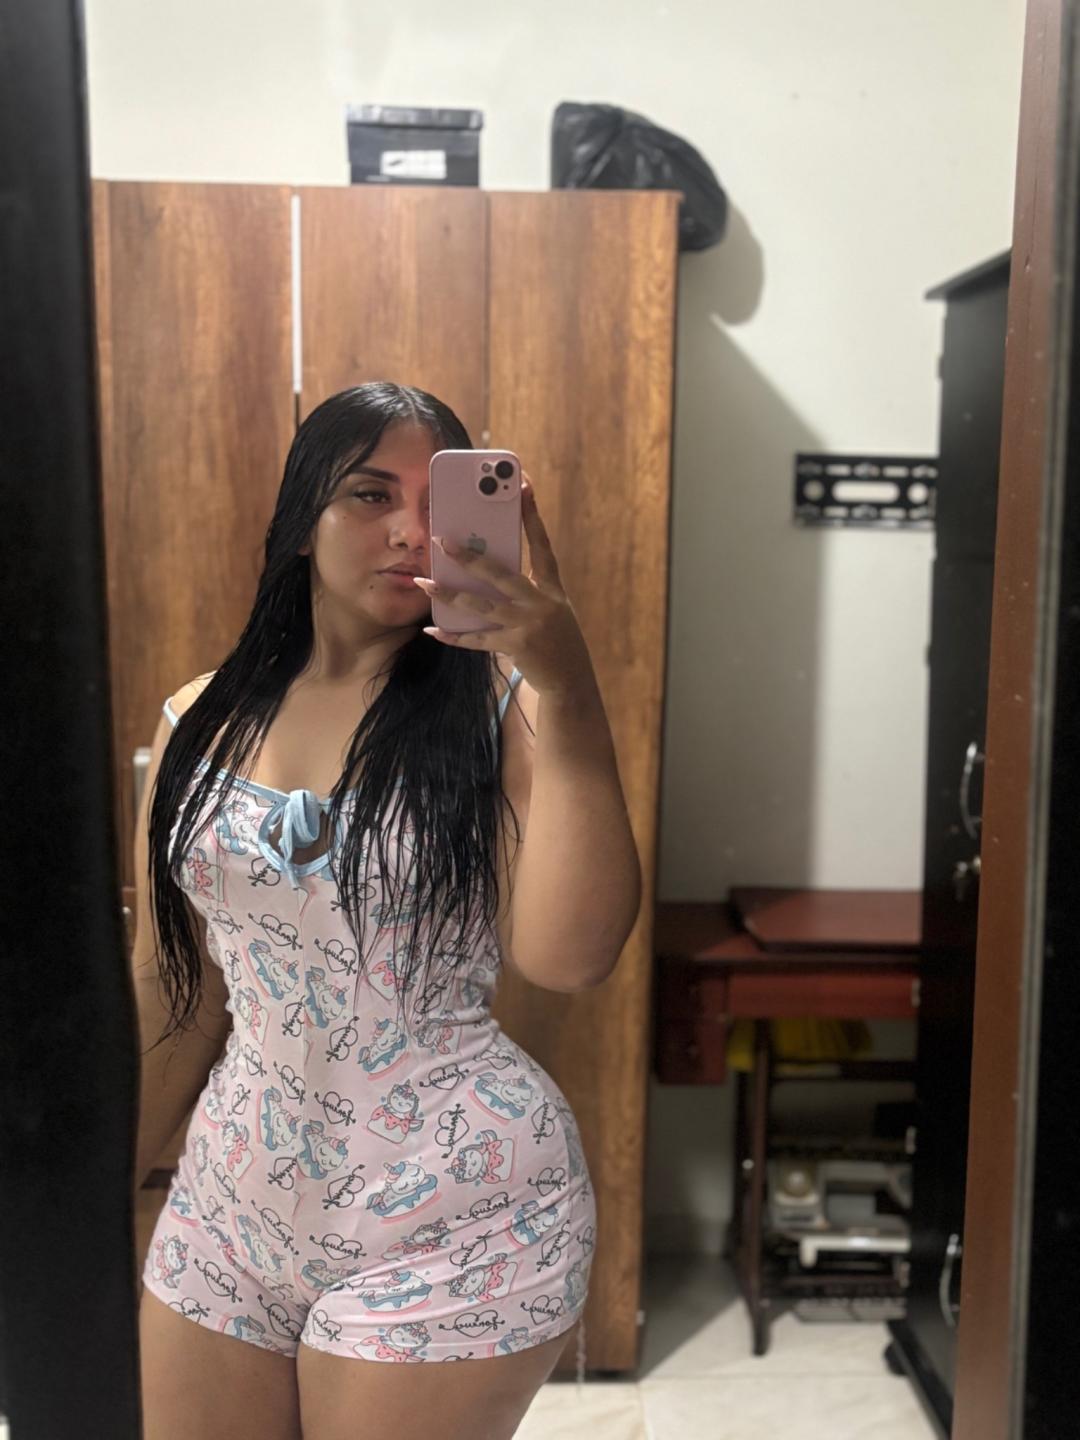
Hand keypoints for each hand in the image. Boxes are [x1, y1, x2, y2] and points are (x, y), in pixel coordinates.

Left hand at [413, 475, 593, 696]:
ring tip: (424, 583)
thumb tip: (487, 569)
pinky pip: (477, 639)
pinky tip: (434, 630)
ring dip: (449, 593)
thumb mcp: (553, 609)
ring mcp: (527, 626)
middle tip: (443, 540)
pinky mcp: (515, 647)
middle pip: (500, 573)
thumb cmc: (557, 639)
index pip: (541, 544)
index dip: (532, 515)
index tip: (522, 486)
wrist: (571, 681)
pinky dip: (454, 636)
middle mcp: (541, 603)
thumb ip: (528, 589)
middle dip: (470, 556)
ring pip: (481, 605)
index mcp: (552, 588)